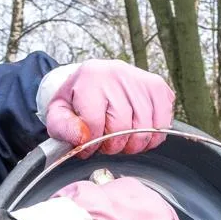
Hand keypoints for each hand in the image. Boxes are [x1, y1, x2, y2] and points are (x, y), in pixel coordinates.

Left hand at [43, 60, 174, 155]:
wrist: (94, 79)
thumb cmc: (77, 99)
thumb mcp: (58, 112)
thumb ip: (62, 127)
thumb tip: (82, 138)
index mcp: (91, 77)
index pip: (94, 122)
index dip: (91, 143)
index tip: (87, 146)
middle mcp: (118, 73)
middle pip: (122, 128)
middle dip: (113, 146)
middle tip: (105, 143)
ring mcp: (141, 79)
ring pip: (144, 129)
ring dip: (132, 144)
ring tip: (121, 139)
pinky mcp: (158, 87)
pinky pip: (162, 124)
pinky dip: (152, 137)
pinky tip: (138, 133)